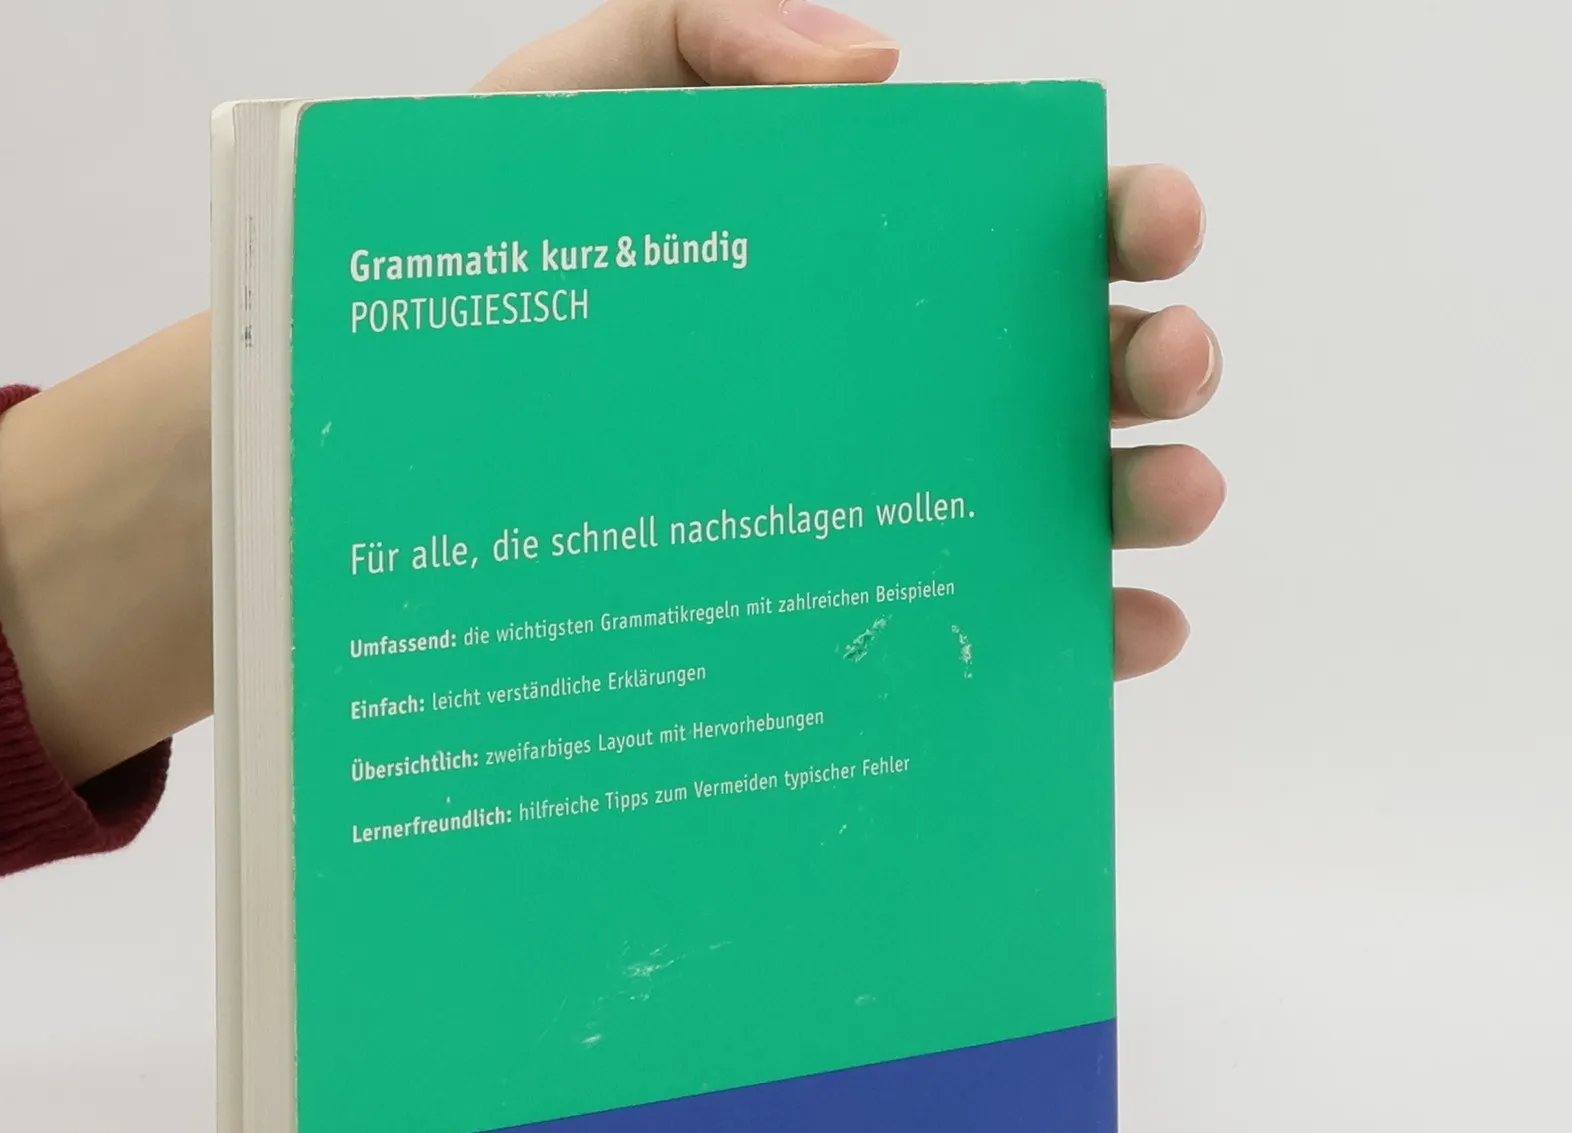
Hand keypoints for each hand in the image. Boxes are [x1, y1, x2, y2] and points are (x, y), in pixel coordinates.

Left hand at [480, 0, 1223, 680]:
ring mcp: (898, 502)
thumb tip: (879, 68)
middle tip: (1163, 364)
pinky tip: (1126, 631)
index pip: (1035, 229)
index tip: (1148, 217)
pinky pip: (994, 627)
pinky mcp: (860, 612)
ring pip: (1066, 499)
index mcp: (881, 256)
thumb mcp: (597, 99)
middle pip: (1081, 366)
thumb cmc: (499, 255)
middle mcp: (912, 380)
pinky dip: (1081, 634)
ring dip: (1149, 496)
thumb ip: (720, 31)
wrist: (402, 401)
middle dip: (1158, 357)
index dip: (1122, 216)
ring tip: (1168, 498)